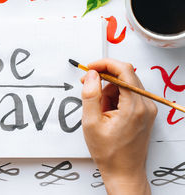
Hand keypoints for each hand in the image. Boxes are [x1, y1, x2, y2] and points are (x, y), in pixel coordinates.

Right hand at [81, 59, 156, 194]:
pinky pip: (129, 94)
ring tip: (98, 109)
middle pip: (126, 76)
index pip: (124, 70)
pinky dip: (115, 97)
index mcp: (134, 106)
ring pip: (126, 85)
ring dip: (109, 90)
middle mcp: (145, 105)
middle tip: (87, 83)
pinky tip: (107, 112)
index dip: (104, 64)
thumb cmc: (108, 152)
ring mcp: (148, 109)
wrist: (123, 172)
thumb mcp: (91, 122)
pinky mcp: (145, 112)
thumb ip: (90, 94)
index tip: (90, 67)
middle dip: (104, 77)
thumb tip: (91, 75)